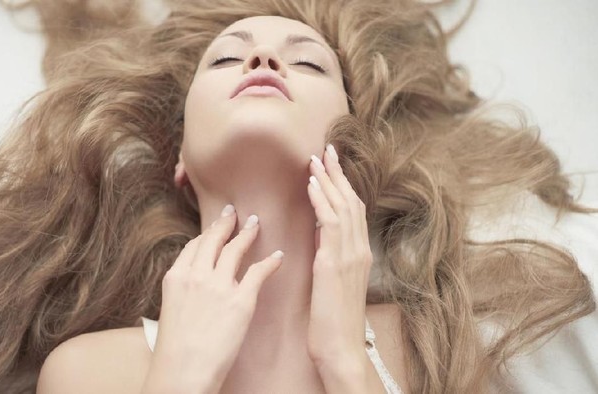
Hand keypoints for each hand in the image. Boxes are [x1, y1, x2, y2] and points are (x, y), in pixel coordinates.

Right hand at [149, 205, 283, 391]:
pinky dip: (270, 262)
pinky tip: (278, 256)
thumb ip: (182, 295)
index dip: (206, 235)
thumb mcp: (170, 312)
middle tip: (234, 212)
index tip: (214, 229)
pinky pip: (258, 272)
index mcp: (176, 277)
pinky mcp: (240, 300)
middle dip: (225, 223)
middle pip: (213, 240)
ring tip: (256, 223)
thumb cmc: (174, 351)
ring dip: (247, 233)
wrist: (182, 371)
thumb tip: (191, 292)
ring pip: (235, 249)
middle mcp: (197, 275)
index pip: (193, 247)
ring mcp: (219, 286)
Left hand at [305, 144, 372, 368]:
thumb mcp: (333, 282)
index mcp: (359, 255)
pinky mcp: (335, 264)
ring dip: (328, 181)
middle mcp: (359, 251)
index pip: (354, 211)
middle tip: (326, 150)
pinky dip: (321, 201)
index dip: (344, 186)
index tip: (332, 165)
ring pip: (343, 207)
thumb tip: (320, 234)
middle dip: (338, 174)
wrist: (340, 347)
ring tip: (316, 159)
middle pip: (352, 202)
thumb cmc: (333, 321)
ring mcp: (350, 256)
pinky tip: (311, 185)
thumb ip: (330, 256)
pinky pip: (330, 223)